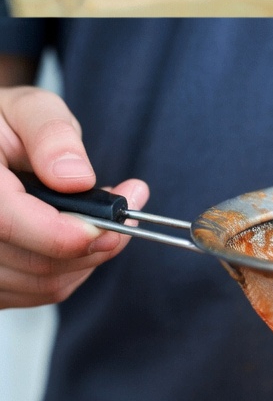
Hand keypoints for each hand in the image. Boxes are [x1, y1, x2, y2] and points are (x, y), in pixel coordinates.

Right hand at [0, 86, 147, 307]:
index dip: (64, 232)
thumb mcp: (28, 109)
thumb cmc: (5, 125)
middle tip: (133, 202)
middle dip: (95, 239)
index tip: (112, 220)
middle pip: (37, 262)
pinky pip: (42, 290)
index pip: (11, 223)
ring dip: (90, 253)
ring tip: (104, 211)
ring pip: (46, 283)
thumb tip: (77, 177)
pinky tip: (80, 231)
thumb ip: (51, 135)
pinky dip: (75, 266)